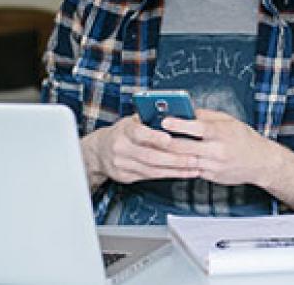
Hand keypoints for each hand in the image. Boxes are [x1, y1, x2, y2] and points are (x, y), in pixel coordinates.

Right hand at [86, 115, 200, 183]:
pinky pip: (150, 178)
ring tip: (193, 167)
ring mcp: (122, 164)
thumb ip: (150, 119)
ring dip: (175, 170)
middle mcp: (121, 148)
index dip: (153, 137)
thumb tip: (176, 115)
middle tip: (193, 158)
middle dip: (174, 159)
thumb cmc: (124, 132)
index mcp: (124, 130)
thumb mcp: (133, 121)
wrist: (99, 151)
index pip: (138, 133)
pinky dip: (169, 175)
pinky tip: (182, 173)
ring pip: (152, 170)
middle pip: (149, 156)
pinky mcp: (125, 176)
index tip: (168, 139)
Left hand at [162, 109, 278, 186]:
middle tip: (149, 135)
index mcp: (221, 133)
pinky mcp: (210, 176)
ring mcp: (213, 166)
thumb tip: (185, 110)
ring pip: (184, 161)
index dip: (179, 124)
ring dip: (167, 155)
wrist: (261, 162)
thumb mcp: (228, 121)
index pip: (198, 128)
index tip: (164, 120)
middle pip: (185, 147)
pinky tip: (166, 159)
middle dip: (165, 141)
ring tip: (152, 147)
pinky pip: (190, 170)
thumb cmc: (244, 138)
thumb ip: (206, 116)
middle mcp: (217, 151)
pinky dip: (177, 164)